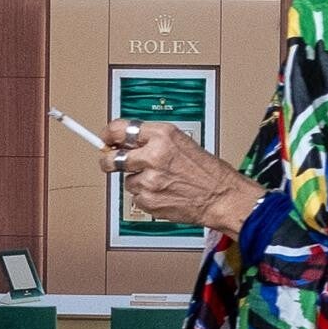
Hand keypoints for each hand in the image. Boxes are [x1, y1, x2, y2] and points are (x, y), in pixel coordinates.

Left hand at [98, 119, 262, 237]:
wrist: (222, 196)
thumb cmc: (208, 171)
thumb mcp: (182, 143)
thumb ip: (153, 142)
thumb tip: (125, 144)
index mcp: (163, 135)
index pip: (120, 129)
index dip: (108, 134)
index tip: (106, 139)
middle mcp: (154, 155)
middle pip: (112, 158)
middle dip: (109, 161)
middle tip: (112, 163)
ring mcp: (149, 179)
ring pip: (127, 181)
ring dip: (139, 182)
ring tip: (162, 182)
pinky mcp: (148, 199)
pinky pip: (136, 197)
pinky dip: (147, 197)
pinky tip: (164, 193)